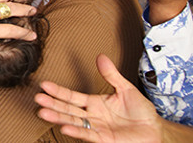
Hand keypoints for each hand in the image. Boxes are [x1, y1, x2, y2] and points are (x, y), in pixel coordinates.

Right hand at [35, 54, 161, 142]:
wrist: (155, 129)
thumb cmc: (141, 112)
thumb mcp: (126, 89)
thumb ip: (111, 75)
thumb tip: (101, 57)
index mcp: (94, 103)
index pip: (72, 96)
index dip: (58, 91)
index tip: (44, 85)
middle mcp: (92, 116)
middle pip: (68, 109)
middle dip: (52, 103)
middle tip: (37, 98)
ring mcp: (96, 127)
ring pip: (73, 121)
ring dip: (58, 117)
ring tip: (43, 112)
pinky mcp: (104, 139)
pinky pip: (88, 134)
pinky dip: (76, 131)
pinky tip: (65, 127)